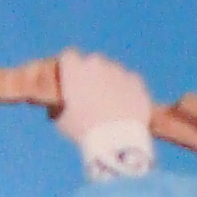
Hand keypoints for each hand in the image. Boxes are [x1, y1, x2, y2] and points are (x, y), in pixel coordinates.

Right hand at [54, 49, 154, 178]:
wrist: (117, 139)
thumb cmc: (84, 130)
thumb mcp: (61, 120)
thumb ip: (60, 105)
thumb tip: (62, 104)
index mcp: (74, 69)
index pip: (68, 57)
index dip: (68, 68)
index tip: (69, 79)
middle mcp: (96, 63)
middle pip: (91, 63)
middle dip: (90, 75)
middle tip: (89, 96)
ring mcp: (118, 70)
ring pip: (111, 72)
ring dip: (109, 83)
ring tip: (109, 107)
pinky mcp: (135, 80)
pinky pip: (128, 82)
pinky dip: (126, 91)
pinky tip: (124, 109)